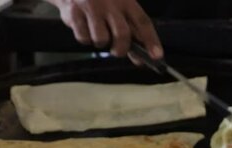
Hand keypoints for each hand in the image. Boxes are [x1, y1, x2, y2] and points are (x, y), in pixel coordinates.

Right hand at [48, 0, 162, 59]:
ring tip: (95, 31)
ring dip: (99, 42)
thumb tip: (140, 58)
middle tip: (116, 51)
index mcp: (126, 0)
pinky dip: (84, 38)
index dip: (151, 41)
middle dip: (120, 49)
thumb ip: (129, 29)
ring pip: (101, 39)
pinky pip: (83, 38)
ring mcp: (92, 7)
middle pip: (122, 34)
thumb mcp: (118, 6)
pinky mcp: (75, 13)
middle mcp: (110, 3)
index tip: (157, 57)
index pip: (143, 22)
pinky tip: (83, 26)